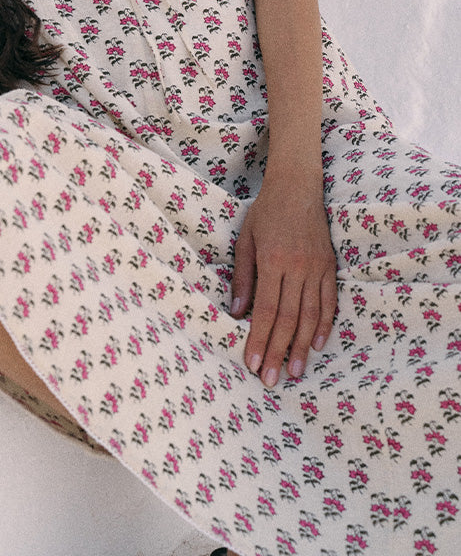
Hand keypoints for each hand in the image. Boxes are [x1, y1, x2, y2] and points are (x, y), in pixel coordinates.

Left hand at [230, 173, 336, 386]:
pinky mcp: (330, 266)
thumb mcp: (245, 240)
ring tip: (294, 372)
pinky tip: (317, 344)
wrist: (296, 187)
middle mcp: (297, 267)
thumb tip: (237, 313)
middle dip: (278, 351)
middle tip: (271, 381)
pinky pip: (330, 301)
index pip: (267, 309)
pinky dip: (325, 325)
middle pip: (289, 318)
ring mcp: (317, 268)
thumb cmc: (265, 212)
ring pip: (311, 315)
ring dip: (302, 346)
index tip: (251, 363)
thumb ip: (242, 278)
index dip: (259, 339)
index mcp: (273, 261)